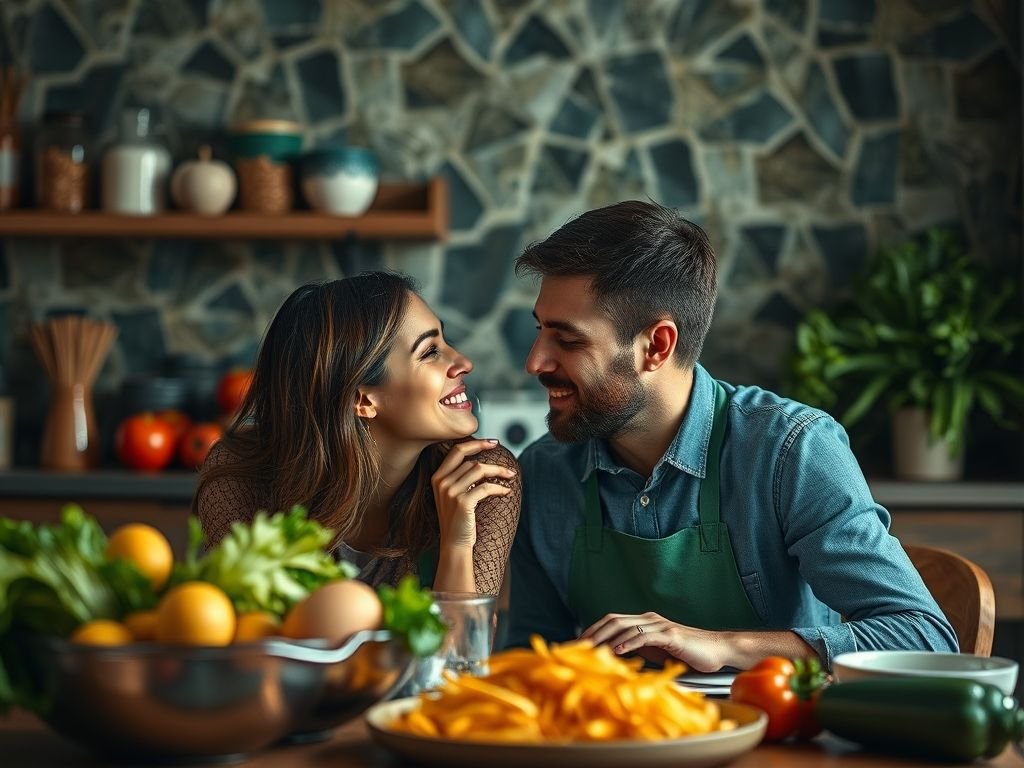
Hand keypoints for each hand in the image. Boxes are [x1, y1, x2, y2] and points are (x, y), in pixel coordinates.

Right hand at [431, 439, 515, 550]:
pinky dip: (500, 488)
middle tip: (509, 468)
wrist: (454, 544)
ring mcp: (450, 492)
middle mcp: (442, 482)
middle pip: (472, 462)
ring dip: (499, 472)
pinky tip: (506, 491)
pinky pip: (486, 487)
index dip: (476, 443)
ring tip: (510, 476)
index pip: (457, 450)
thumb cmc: (458, 520)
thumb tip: (482, 464)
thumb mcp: (453, 495)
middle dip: (494, 463)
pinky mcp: (462, 502)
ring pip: (480, 470)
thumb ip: (461, 478)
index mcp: (438, 477)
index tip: (493, 443)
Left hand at [579, 611, 724, 671]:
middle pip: (613, 621)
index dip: (593, 631)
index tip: (577, 645)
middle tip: (575, 647)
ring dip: (605, 638)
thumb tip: (615, 659)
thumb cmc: (688, 654)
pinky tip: (616, 651)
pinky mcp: (670, 635)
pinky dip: (627, 643)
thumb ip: (639, 651)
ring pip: (625, 627)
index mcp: (644, 622)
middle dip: (592, 633)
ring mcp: (659, 625)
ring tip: (590, 650)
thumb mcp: (657, 652)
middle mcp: (649, 620)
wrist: (718, 650)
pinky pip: (644, 636)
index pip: (612, 622)